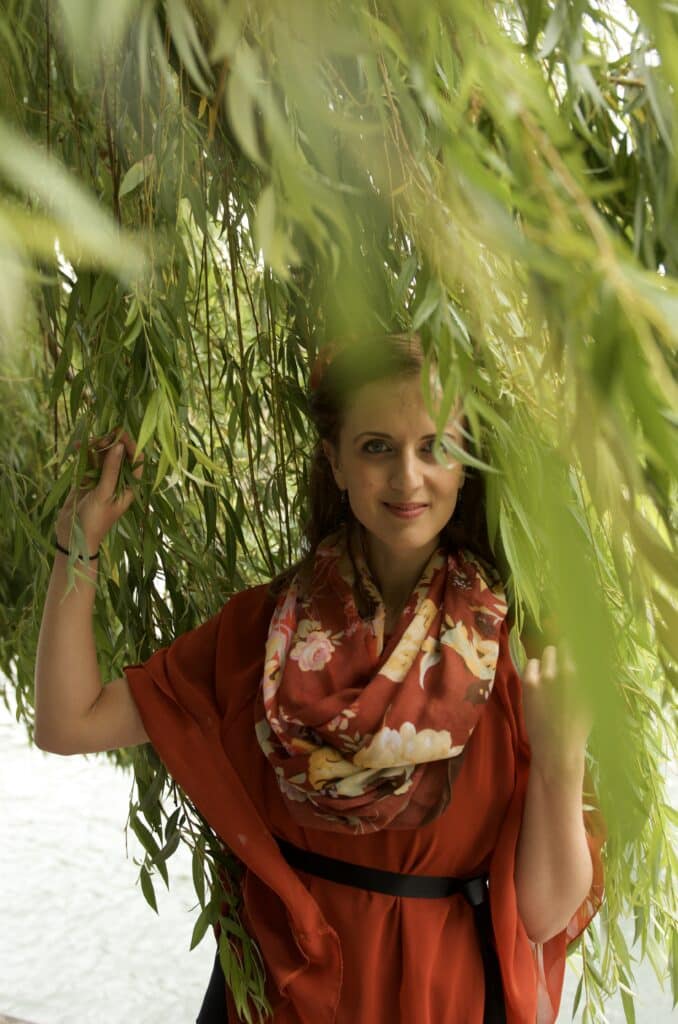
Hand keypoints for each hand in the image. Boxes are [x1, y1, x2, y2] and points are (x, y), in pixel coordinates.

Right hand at [55, 428, 143, 552]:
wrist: (72, 538)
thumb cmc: (95, 520)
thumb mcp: (104, 494)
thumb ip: (111, 470)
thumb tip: (119, 446)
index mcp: (129, 486)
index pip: (136, 460)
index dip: (130, 445)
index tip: (119, 433)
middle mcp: (118, 481)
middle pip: (118, 455)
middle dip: (110, 444)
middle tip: (100, 438)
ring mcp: (102, 480)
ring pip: (102, 457)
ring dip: (96, 447)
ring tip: (87, 441)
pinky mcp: (86, 480)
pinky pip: (88, 463)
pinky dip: (84, 454)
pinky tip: (79, 446)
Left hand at [520, 642, 592, 779]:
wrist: (557, 745)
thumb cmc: (579, 726)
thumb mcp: (594, 701)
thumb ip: (594, 679)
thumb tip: (594, 661)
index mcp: (585, 675)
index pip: (579, 648)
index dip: (576, 649)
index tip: (573, 652)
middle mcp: (566, 671)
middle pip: (562, 647)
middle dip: (562, 654)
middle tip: (561, 665)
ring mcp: (546, 676)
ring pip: (547, 653)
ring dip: (549, 660)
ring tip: (550, 674)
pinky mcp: (529, 682)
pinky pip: (531, 663)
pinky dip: (535, 668)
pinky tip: (538, 679)